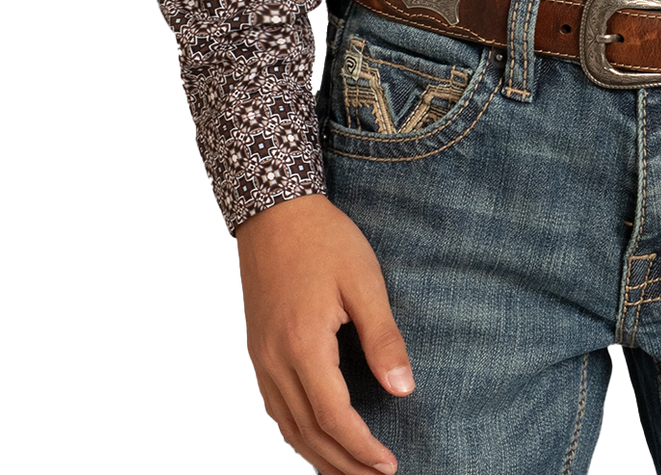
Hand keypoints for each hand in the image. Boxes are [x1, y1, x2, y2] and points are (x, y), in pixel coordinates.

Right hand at [236, 192, 412, 474]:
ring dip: (319, 458)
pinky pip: (275, 411)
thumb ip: (383, 338)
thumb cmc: (324, 241)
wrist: (274, 212)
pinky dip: (297, 436)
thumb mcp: (364, 281)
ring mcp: (260, 360)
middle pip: (308, 433)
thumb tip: (403, 391)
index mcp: (303, 345)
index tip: (389, 465)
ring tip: (351, 474)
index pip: (333, 417)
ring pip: (288, 429)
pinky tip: (316, 442)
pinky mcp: (256, 353)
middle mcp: (275, 361)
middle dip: (343, 465)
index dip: (361, 448)